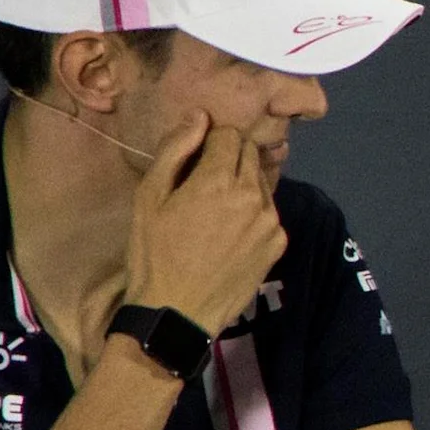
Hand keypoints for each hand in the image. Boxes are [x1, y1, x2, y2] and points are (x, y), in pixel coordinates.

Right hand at [123, 114, 286, 336]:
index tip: (195, 160)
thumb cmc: (154, 253)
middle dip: (229, 160)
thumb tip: (199, 116)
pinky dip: (254, 213)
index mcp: (221, 180)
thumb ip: (175, 150)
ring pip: (262, 182)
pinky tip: (231, 234)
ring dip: (243, 185)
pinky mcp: (279, 243)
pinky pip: (269, 212)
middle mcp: (254, 195)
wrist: (176, 312)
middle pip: (250, 155)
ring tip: (216, 212)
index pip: (229, 135)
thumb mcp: (150, 198)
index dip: (210, 142)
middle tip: (203, 185)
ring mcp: (272, 221)